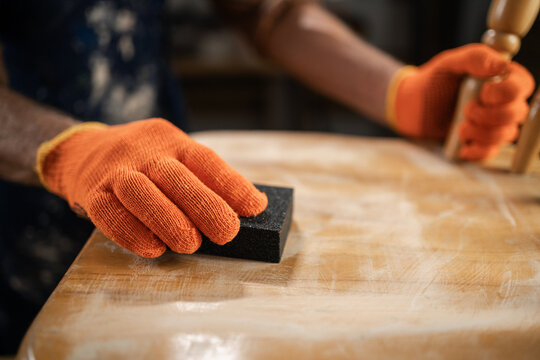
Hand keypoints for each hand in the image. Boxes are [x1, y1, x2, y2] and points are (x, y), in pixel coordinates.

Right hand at [36, 118, 267, 256]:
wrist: (80, 150)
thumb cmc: (142, 162)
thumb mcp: (171, 155)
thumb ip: (200, 179)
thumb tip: (243, 211)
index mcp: (172, 142)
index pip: (205, 159)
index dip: (232, 184)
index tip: (255, 207)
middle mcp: (145, 152)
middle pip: (175, 176)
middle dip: (205, 206)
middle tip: (226, 233)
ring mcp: (116, 171)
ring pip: (142, 192)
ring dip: (170, 222)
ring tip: (191, 244)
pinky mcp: (93, 192)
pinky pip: (110, 213)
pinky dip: (134, 234)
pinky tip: (154, 248)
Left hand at [387, 44, 534, 159]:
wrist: (410, 106)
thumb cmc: (432, 80)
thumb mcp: (449, 63)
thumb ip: (474, 58)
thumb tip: (501, 65)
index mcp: (499, 78)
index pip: (523, 86)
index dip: (509, 92)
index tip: (485, 93)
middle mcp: (501, 101)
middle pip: (518, 113)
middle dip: (490, 115)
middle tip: (466, 110)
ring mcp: (491, 123)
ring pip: (507, 134)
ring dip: (481, 133)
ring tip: (459, 127)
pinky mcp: (479, 141)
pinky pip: (491, 152)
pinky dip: (478, 151)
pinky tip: (463, 146)